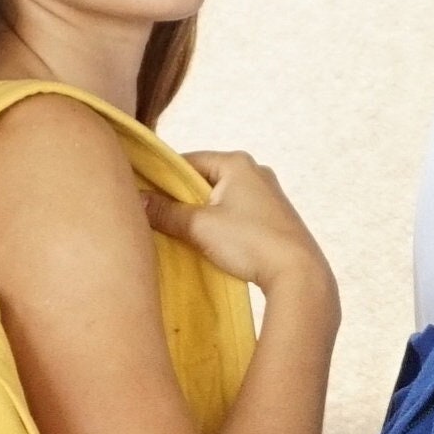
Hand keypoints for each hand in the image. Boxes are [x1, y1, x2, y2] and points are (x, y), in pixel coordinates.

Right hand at [145, 149, 335, 309]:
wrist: (297, 272)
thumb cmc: (249, 242)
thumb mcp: (200, 227)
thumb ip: (165, 212)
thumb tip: (136, 201)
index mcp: (236, 162)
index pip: (187, 161)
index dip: (162, 178)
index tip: (143, 197)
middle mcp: (254, 171)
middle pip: (203, 179)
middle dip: (180, 199)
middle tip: (157, 219)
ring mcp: (266, 194)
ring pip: (219, 198)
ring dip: (199, 215)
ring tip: (181, 235)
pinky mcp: (272, 216)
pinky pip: (234, 213)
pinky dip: (218, 224)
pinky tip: (209, 243)